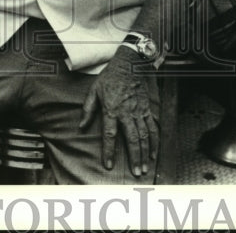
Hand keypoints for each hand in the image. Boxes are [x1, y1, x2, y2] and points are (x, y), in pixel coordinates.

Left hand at [79, 51, 157, 176]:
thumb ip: (88, 109)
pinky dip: (154, 141)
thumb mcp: (94, 90)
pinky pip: (153, 127)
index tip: (109, 165)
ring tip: (145, 167)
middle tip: (136, 173)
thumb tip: (81, 127)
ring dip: (145, 153)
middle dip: (135, 158)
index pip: (110, 135)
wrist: (130, 63)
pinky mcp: (147, 108)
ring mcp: (139, 111)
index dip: (109, 151)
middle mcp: (127, 112)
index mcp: (111, 109)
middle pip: (132, 139)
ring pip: (144, 136)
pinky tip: (154, 152)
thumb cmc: (110, 77)